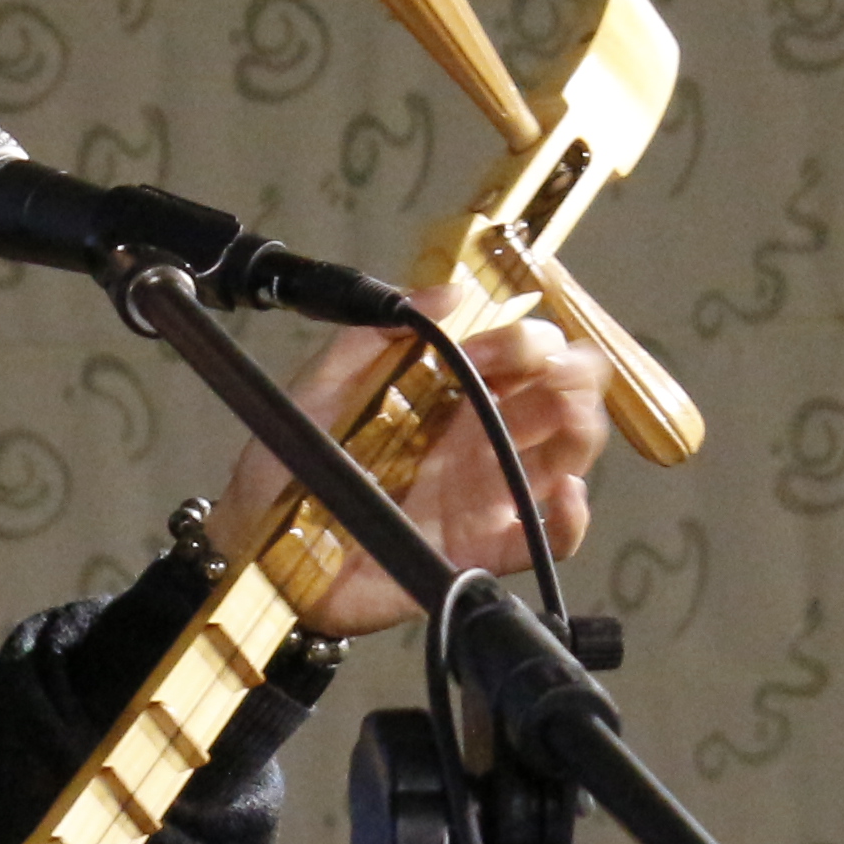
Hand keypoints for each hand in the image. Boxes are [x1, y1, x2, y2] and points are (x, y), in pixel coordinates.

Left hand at [227, 310, 609, 636]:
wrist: (262, 547)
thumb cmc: (290, 464)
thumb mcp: (323, 385)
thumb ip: (374, 333)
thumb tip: (448, 291)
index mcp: (443, 397)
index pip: (508, 360)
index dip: (525, 345)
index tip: (526, 343)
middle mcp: (474, 442)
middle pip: (550, 404)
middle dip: (570, 381)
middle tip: (570, 373)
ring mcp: (482, 497)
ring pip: (559, 461)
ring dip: (580, 435)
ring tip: (573, 419)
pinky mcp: (480, 552)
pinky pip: (543, 540)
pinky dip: (568, 521)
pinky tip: (566, 495)